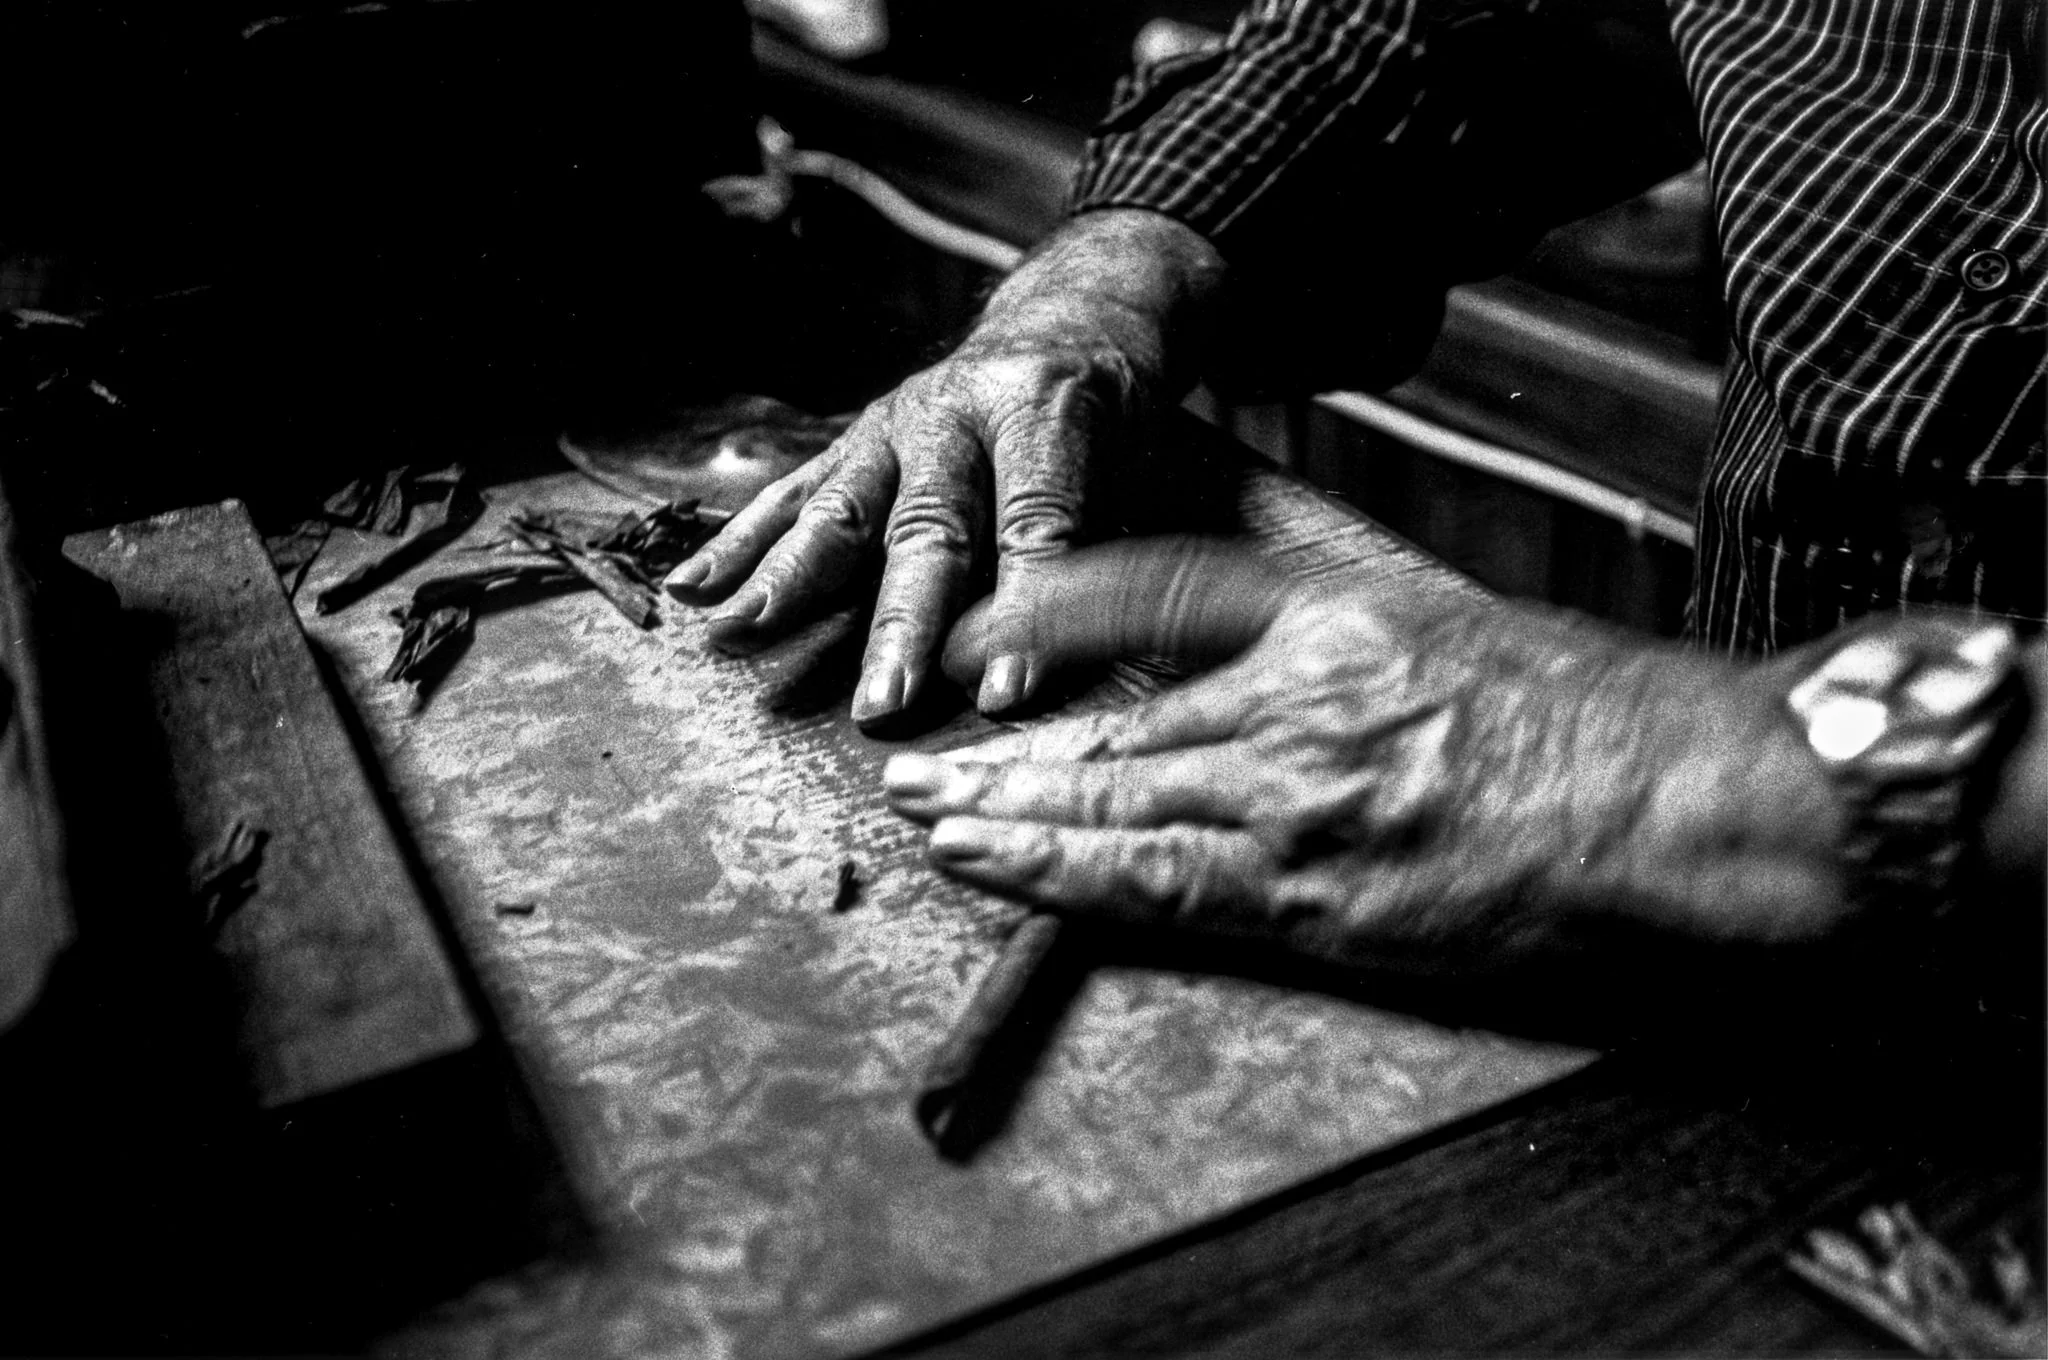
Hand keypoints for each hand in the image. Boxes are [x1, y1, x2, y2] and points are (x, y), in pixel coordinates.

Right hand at [663, 210, 1224, 724]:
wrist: (1067, 315)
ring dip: (788, 580)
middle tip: (880, 703)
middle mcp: (958, 414)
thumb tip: (1067, 659)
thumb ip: (1104, 550)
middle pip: (926, 528)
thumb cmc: (1113, 416)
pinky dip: (741, 542)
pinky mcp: (855, 440)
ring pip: (840, 509)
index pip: (1035, 525)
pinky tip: (690, 587)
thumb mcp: (1148, 466)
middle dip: (901, 624)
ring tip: (739, 635)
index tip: (1003, 695)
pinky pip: (794, 494)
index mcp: (1046, 414)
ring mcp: (894, 425)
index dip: (1021, 613)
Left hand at [886, 541, 1851, 974]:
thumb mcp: (1465, 621)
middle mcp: (1296, 701)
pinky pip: (1154, 887)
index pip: (1161, 591)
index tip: (991, 618)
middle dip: (1000, 744)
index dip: (1058, 602)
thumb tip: (1281, 643)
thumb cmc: (1594, 715)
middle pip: (1112, 720)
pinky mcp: (1313, 899)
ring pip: (1111, 802)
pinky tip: (994, 868)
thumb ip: (1356, 626)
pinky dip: (1058, 876)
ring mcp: (1296, 800)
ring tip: (925, 811)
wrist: (1681, 800)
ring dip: (1003, 809)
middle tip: (913, 753)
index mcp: (1335, 619)